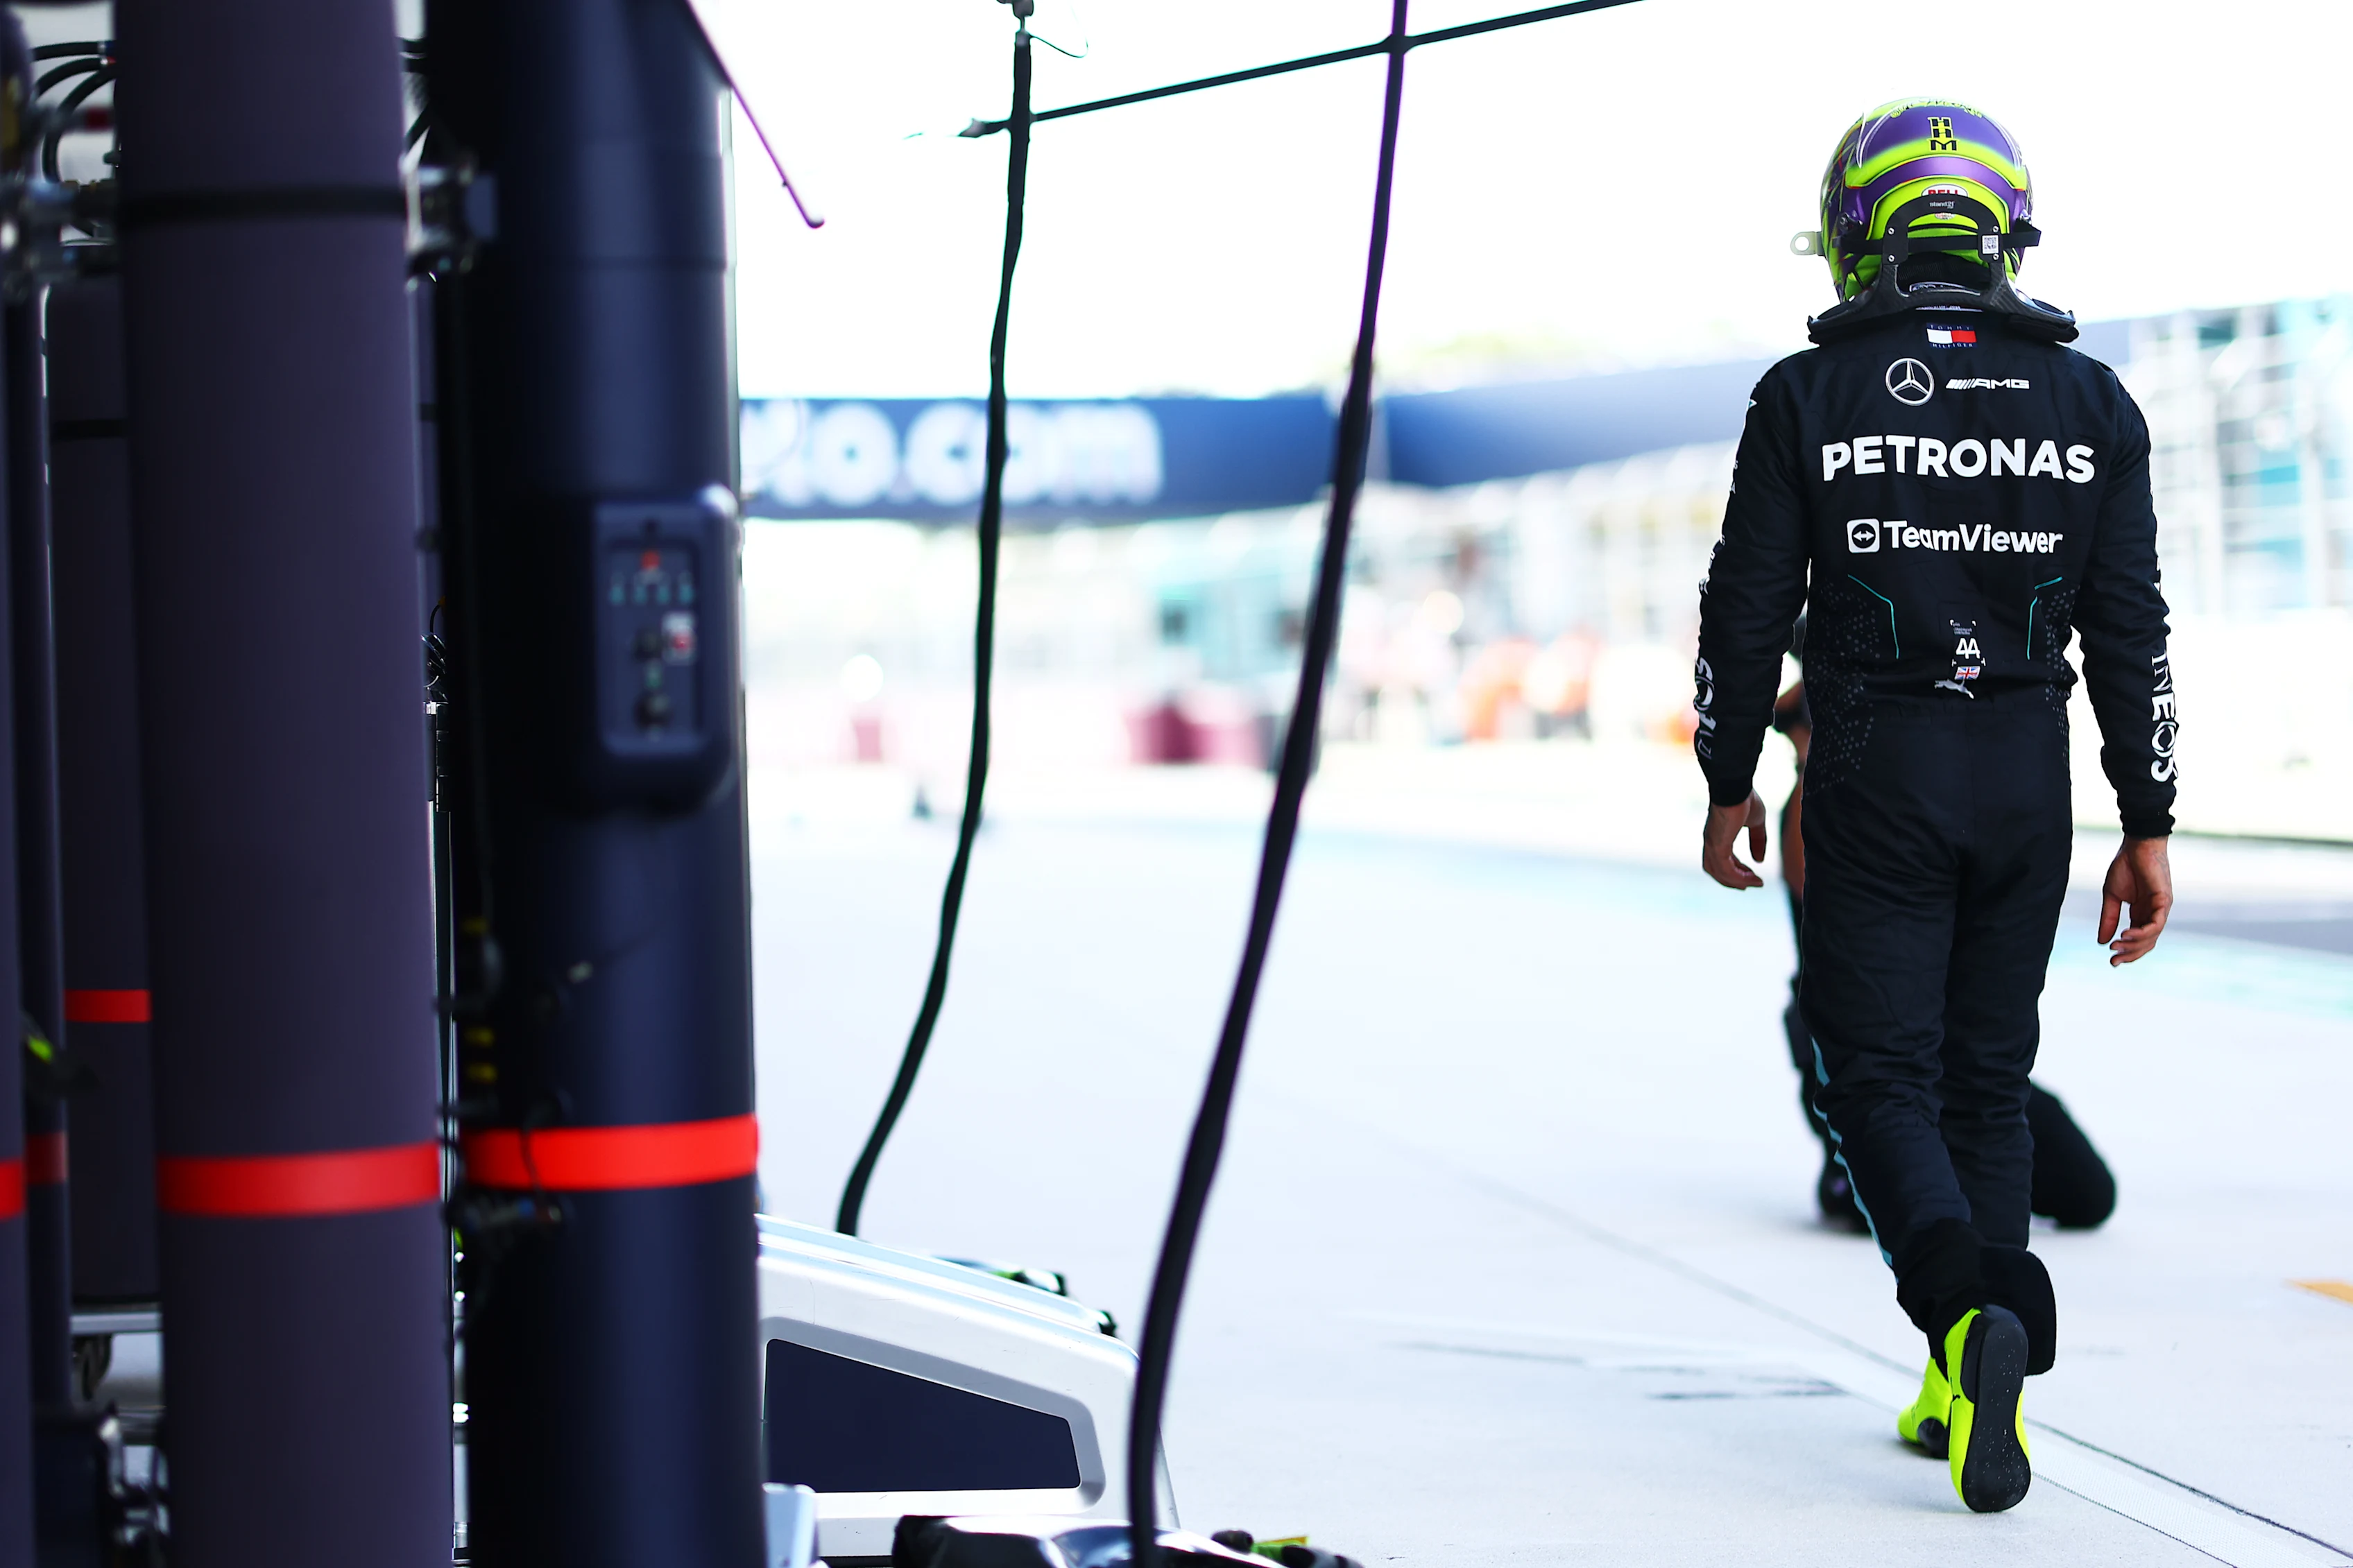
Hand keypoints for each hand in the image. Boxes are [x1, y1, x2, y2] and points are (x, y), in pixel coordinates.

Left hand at [1702, 792, 1768, 888]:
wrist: (1736, 785)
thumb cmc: (1745, 798)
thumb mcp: (1756, 822)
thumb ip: (1758, 840)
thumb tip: (1759, 860)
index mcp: (1717, 835)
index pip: (1721, 860)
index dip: (1735, 870)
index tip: (1750, 876)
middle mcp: (1711, 841)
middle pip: (1716, 870)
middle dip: (1733, 880)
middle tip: (1751, 884)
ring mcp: (1712, 844)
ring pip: (1720, 872)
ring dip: (1737, 881)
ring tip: (1755, 883)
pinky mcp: (1717, 845)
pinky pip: (1725, 869)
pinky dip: (1737, 877)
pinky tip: (1751, 878)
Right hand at [2098, 835, 2171, 964]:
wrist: (2136, 845)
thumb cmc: (2125, 867)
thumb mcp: (2111, 896)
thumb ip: (2109, 918)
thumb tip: (2102, 942)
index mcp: (2141, 914)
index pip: (2137, 940)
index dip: (2126, 952)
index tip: (2110, 961)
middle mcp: (2153, 914)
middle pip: (2146, 943)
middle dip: (2130, 954)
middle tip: (2114, 960)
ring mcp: (2161, 908)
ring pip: (2152, 936)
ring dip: (2134, 944)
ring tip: (2117, 946)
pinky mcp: (2165, 901)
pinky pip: (2157, 923)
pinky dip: (2143, 932)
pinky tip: (2126, 934)